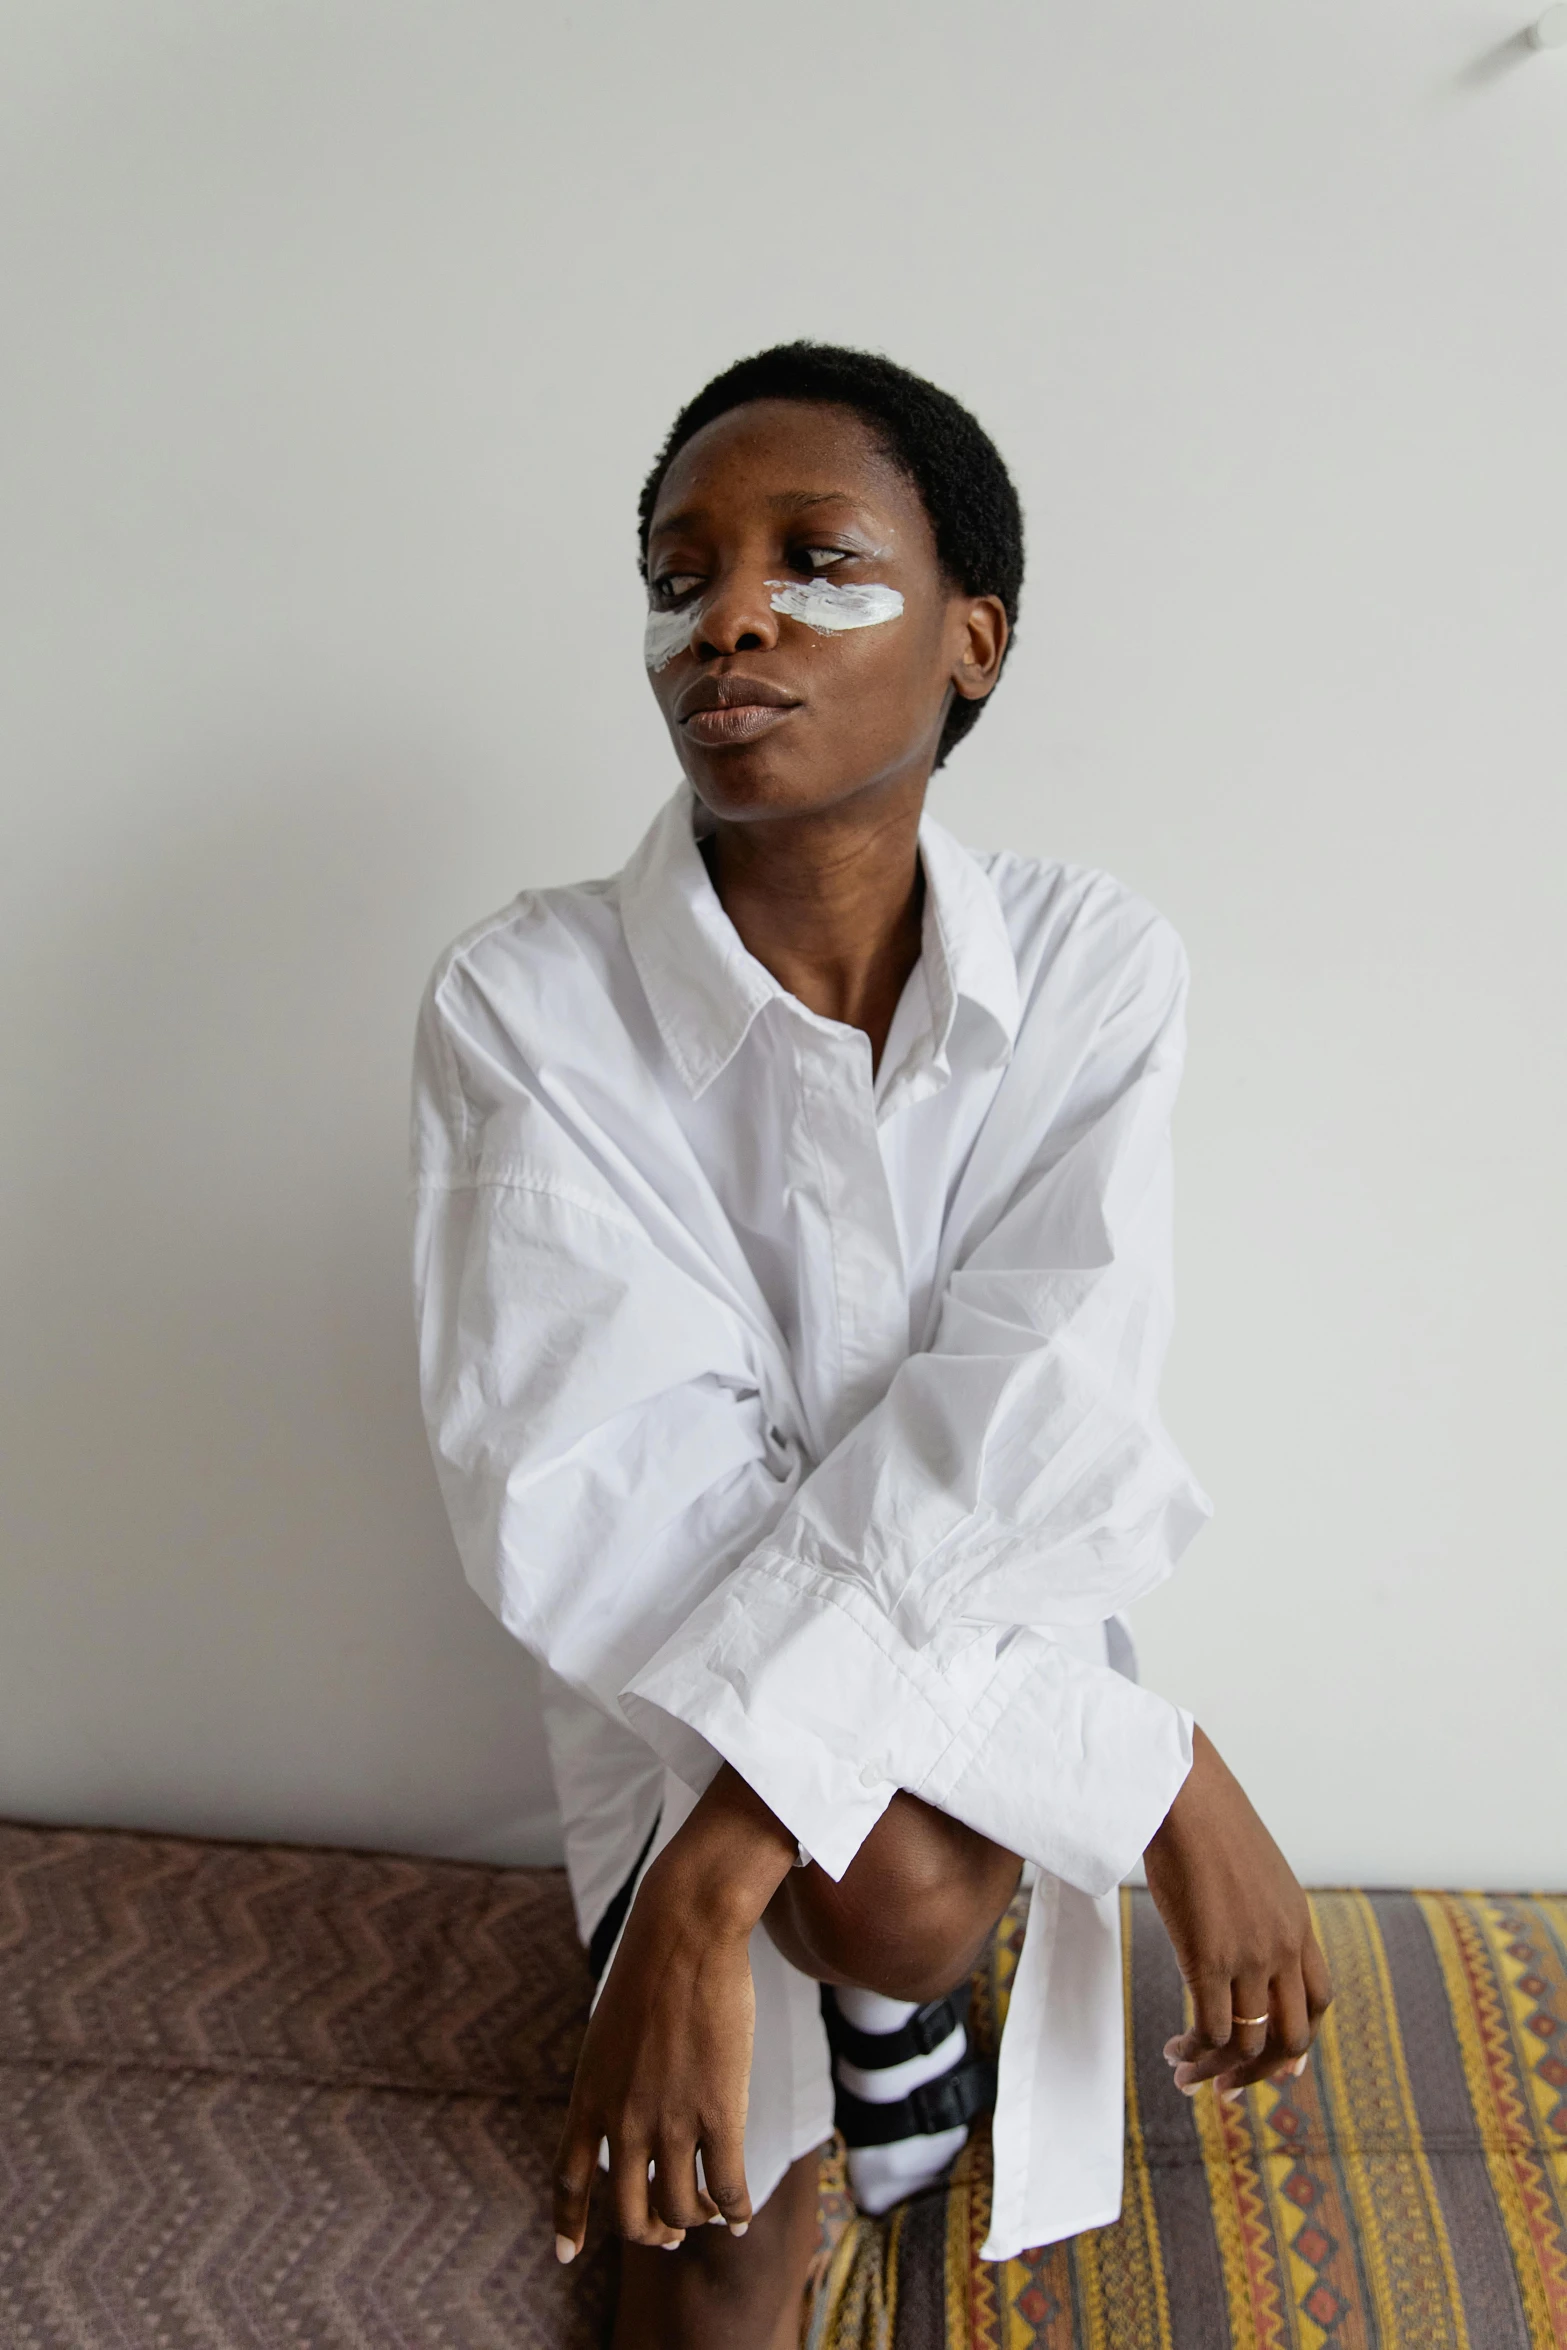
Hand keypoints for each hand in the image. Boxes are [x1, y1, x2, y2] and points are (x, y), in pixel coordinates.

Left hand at [551, 1767, 797, 2260]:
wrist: (686, 1932)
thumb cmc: (653, 1969)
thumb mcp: (609, 2032)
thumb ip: (611, 2082)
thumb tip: (626, 2120)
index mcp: (588, 2096)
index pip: (569, 2179)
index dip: (568, 2225)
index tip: (567, 2256)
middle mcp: (621, 2119)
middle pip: (628, 2213)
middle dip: (650, 2230)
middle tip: (669, 2231)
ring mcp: (670, 2120)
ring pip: (679, 2208)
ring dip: (695, 2218)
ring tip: (709, 2210)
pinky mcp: (718, 2111)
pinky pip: (727, 2187)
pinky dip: (734, 2210)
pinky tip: (741, 2215)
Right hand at [1143, 1726, 1331, 2102]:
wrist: (1184, 1793)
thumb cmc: (1205, 1819)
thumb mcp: (1251, 1868)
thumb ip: (1257, 1907)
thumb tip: (1236, 1924)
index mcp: (1298, 1923)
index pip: (1318, 2001)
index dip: (1298, 2042)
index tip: (1273, 2065)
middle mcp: (1284, 1946)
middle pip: (1293, 2036)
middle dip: (1262, 2073)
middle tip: (1228, 2087)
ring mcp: (1249, 1954)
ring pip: (1248, 2042)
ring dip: (1217, 2070)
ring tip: (1186, 2074)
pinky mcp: (1209, 1957)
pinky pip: (1212, 2029)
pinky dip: (1195, 2053)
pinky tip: (1174, 2052)